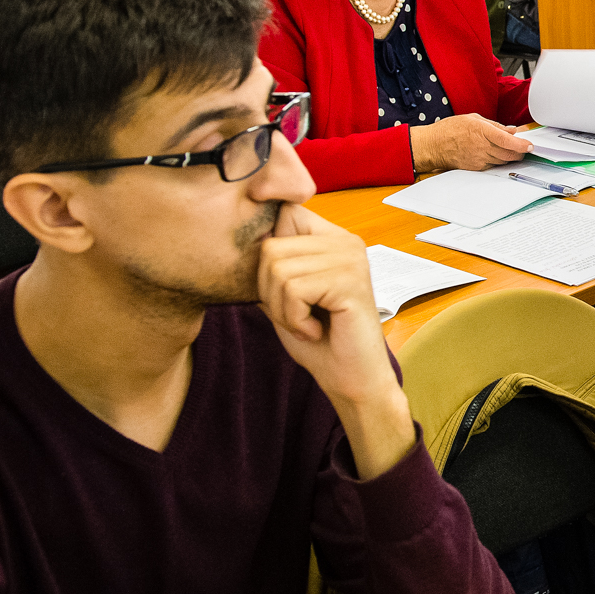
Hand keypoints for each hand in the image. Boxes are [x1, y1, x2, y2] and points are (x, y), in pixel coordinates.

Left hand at [259, 205, 414, 477]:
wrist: (352, 380)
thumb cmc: (320, 341)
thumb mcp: (285, 296)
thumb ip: (272, 266)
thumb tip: (242, 242)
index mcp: (333, 239)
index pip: (284, 214)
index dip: (268, 251)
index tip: (282, 289)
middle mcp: (346, 241)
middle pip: (271, 247)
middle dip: (269, 291)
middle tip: (297, 315)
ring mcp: (350, 259)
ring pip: (278, 270)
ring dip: (282, 309)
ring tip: (307, 323)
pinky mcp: (350, 281)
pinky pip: (294, 290)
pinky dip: (294, 319)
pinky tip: (315, 329)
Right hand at [410, 113, 530, 172]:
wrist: (433, 146)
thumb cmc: (450, 130)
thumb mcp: (474, 119)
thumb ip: (495, 125)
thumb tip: (511, 130)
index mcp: (482, 132)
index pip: (508, 141)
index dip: (522, 144)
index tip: (530, 145)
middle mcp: (482, 147)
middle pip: (509, 154)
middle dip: (520, 152)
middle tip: (525, 147)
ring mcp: (479, 159)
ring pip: (503, 161)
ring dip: (511, 156)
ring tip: (513, 150)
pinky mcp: (476, 167)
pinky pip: (493, 165)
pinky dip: (499, 160)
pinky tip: (498, 154)